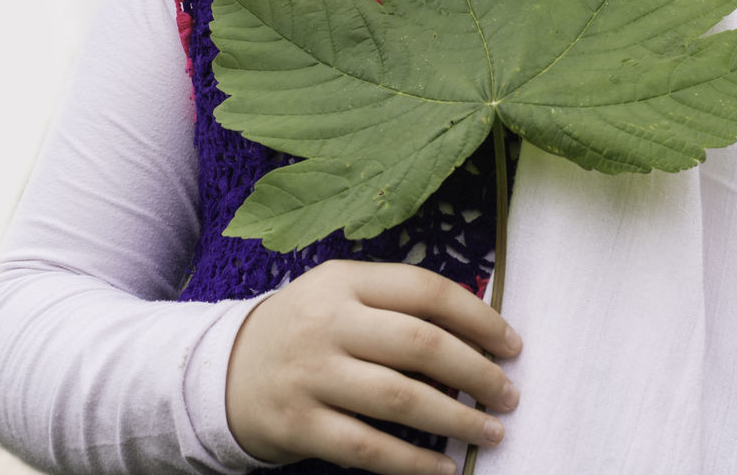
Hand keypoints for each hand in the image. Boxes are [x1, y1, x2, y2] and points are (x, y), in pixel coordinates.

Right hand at [225, 259, 521, 473]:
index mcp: (345, 280)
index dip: (476, 317)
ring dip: (455, 420)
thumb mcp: (340, 295)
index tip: (511, 344)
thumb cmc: (306, 328)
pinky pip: (367, 448)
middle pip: (418, 344)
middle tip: (508, 395)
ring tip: (490, 432)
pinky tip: (444, 469)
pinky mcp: (299, 424)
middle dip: (476, 371)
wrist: (225, 370)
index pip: (424, 290)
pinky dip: (412, 463)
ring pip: (399, 399)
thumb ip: (396, 303)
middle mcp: (328, 322)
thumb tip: (477, 331)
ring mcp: (311, 374)